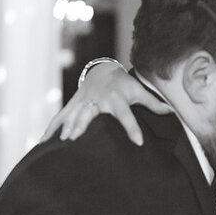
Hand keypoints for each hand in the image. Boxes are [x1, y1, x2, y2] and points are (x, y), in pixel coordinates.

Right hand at [40, 63, 170, 144]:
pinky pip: (60, 117)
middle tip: (77, 138)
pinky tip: (43, 143)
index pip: (126, 115)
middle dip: (82, 125)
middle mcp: (97, 101)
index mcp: (116, 99)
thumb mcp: (139, 92)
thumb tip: (172, 112)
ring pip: (73, 116)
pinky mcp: (72, 105)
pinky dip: (51, 129)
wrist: (103, 71)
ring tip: (63, 142)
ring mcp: (82, 103)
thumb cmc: (124, 85)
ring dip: (67, 127)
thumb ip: (153, 103)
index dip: (132, 128)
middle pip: (90, 114)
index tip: (138, 142)